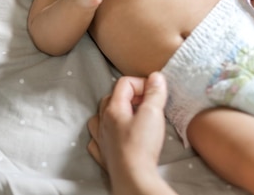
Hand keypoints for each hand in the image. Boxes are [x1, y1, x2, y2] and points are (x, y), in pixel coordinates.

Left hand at [87, 73, 168, 189]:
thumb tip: (155, 77)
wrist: (133, 177)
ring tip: (129, 117)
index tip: (154, 94)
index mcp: (113, 109)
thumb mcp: (153, 113)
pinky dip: (104, 134)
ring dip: (114, 113)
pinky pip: (97, 139)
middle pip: (111, 98)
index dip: (141, 84)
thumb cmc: (141, 146)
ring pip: (100, 117)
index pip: (124, 84)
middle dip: (129, 96)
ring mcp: (101, 139)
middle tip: (146, 104)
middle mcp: (103, 122)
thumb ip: (154, 93)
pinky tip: (114, 136)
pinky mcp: (104, 155)